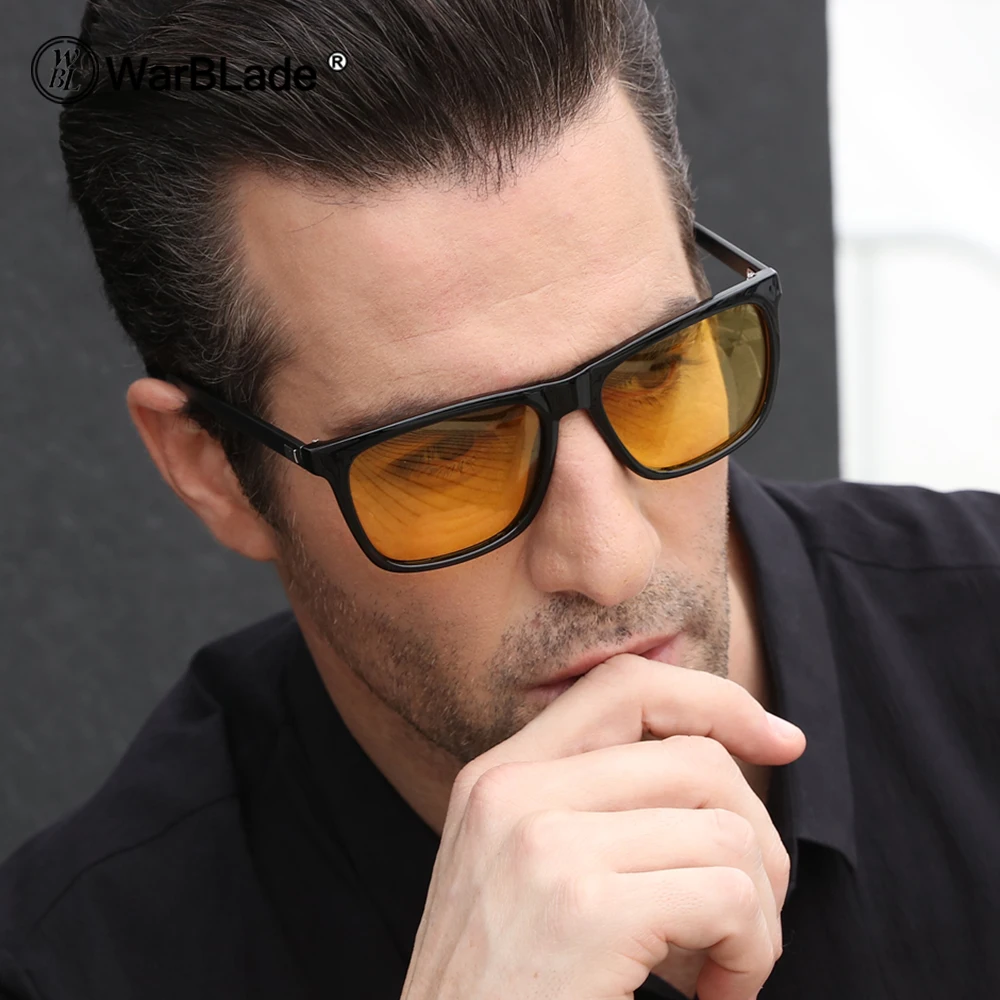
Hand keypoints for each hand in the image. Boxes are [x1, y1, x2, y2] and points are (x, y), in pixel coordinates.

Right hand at [400, 654, 805, 999]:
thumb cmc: (506, 993)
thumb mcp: (524, 879)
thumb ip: (593, 812)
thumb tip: (720, 761)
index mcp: (498, 778)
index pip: (623, 686)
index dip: (715, 700)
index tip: (780, 741)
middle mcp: (513, 793)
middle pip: (694, 758)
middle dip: (756, 837)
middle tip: (748, 916)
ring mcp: (544, 846)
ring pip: (725, 831)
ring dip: (757, 914)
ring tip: (724, 968)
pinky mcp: (585, 910)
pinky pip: (729, 896)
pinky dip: (751, 953)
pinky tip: (717, 996)